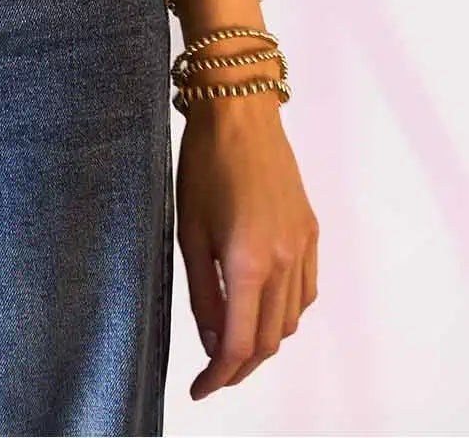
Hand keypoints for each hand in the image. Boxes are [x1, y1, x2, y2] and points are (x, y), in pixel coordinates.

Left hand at [176, 97, 318, 398]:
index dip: (219, 375)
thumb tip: (213, 342)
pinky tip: (262, 306)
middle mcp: (285, 260)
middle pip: (269, 340)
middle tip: (212, 374)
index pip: (239, 343)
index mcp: (249, 261)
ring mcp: (303, 246)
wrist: (240, 112)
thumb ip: (202, 292)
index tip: (200, 388)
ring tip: (232, 342)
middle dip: (240, 366)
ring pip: (290, 320)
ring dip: (263, 340)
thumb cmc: (204, 163)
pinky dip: (285, 311)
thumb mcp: (190, 230)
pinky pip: (306, 292)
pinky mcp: (311, 232)